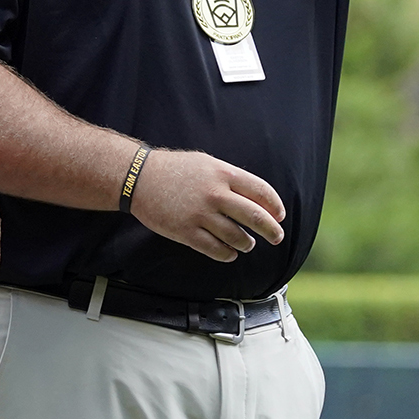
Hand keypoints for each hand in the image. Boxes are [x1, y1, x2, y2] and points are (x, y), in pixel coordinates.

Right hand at [127, 149, 285, 262]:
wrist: (139, 178)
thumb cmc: (175, 169)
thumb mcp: (207, 164)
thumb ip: (231, 179)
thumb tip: (257, 198)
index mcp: (223, 174)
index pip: (261, 192)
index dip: (275, 206)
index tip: (279, 215)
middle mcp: (215, 194)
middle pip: (256, 217)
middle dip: (272, 231)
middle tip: (277, 237)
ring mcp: (201, 215)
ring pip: (237, 237)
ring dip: (247, 244)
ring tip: (248, 244)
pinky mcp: (187, 232)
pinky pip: (216, 250)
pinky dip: (228, 254)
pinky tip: (230, 253)